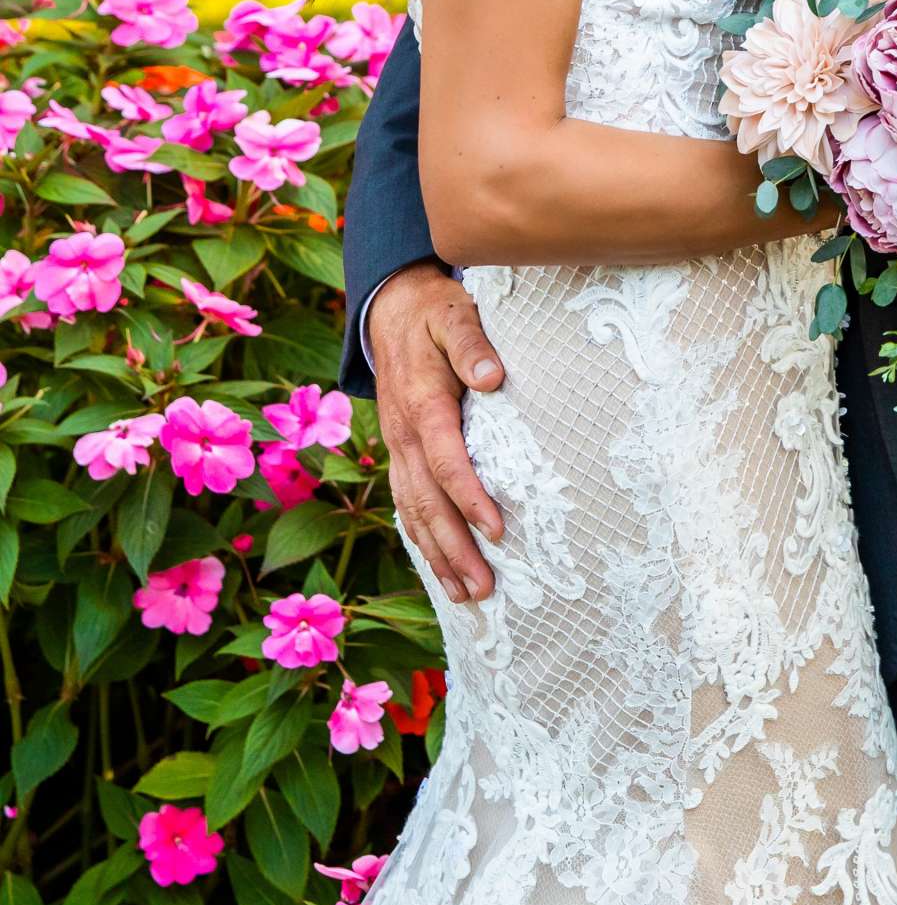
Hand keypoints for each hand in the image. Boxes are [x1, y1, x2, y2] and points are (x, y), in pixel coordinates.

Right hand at [369, 263, 505, 605]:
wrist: (390, 309)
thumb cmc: (434, 311)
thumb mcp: (455, 312)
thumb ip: (472, 342)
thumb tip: (493, 376)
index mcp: (422, 402)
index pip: (446, 460)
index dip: (470, 498)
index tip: (498, 530)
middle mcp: (403, 434)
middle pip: (427, 501)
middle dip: (454, 548)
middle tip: (484, 589)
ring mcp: (397, 447)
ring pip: (413, 511)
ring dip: (438, 556)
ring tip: (467, 595)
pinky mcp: (398, 453)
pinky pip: (406, 504)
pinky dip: (422, 540)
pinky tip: (440, 568)